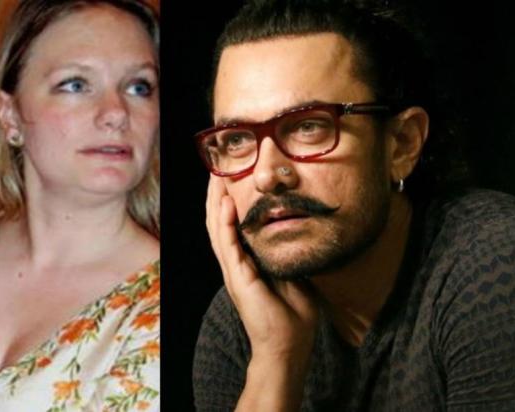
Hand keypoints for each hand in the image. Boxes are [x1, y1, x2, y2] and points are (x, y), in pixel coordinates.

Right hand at [206, 177, 317, 410]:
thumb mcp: (294, 275)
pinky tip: (227, 204)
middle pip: (219, 222)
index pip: (233, 225)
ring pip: (217, 229)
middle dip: (218, 194)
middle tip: (217, 167)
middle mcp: (235, 264)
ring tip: (216, 177)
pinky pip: (228, 246)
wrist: (287, 347)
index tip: (232, 176)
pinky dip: (225, 224)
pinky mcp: (238, 278)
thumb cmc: (293, 316)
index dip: (230, 201)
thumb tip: (299, 233)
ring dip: (216, 202)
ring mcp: (234, 271)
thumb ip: (288, 255)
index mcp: (247, 263)